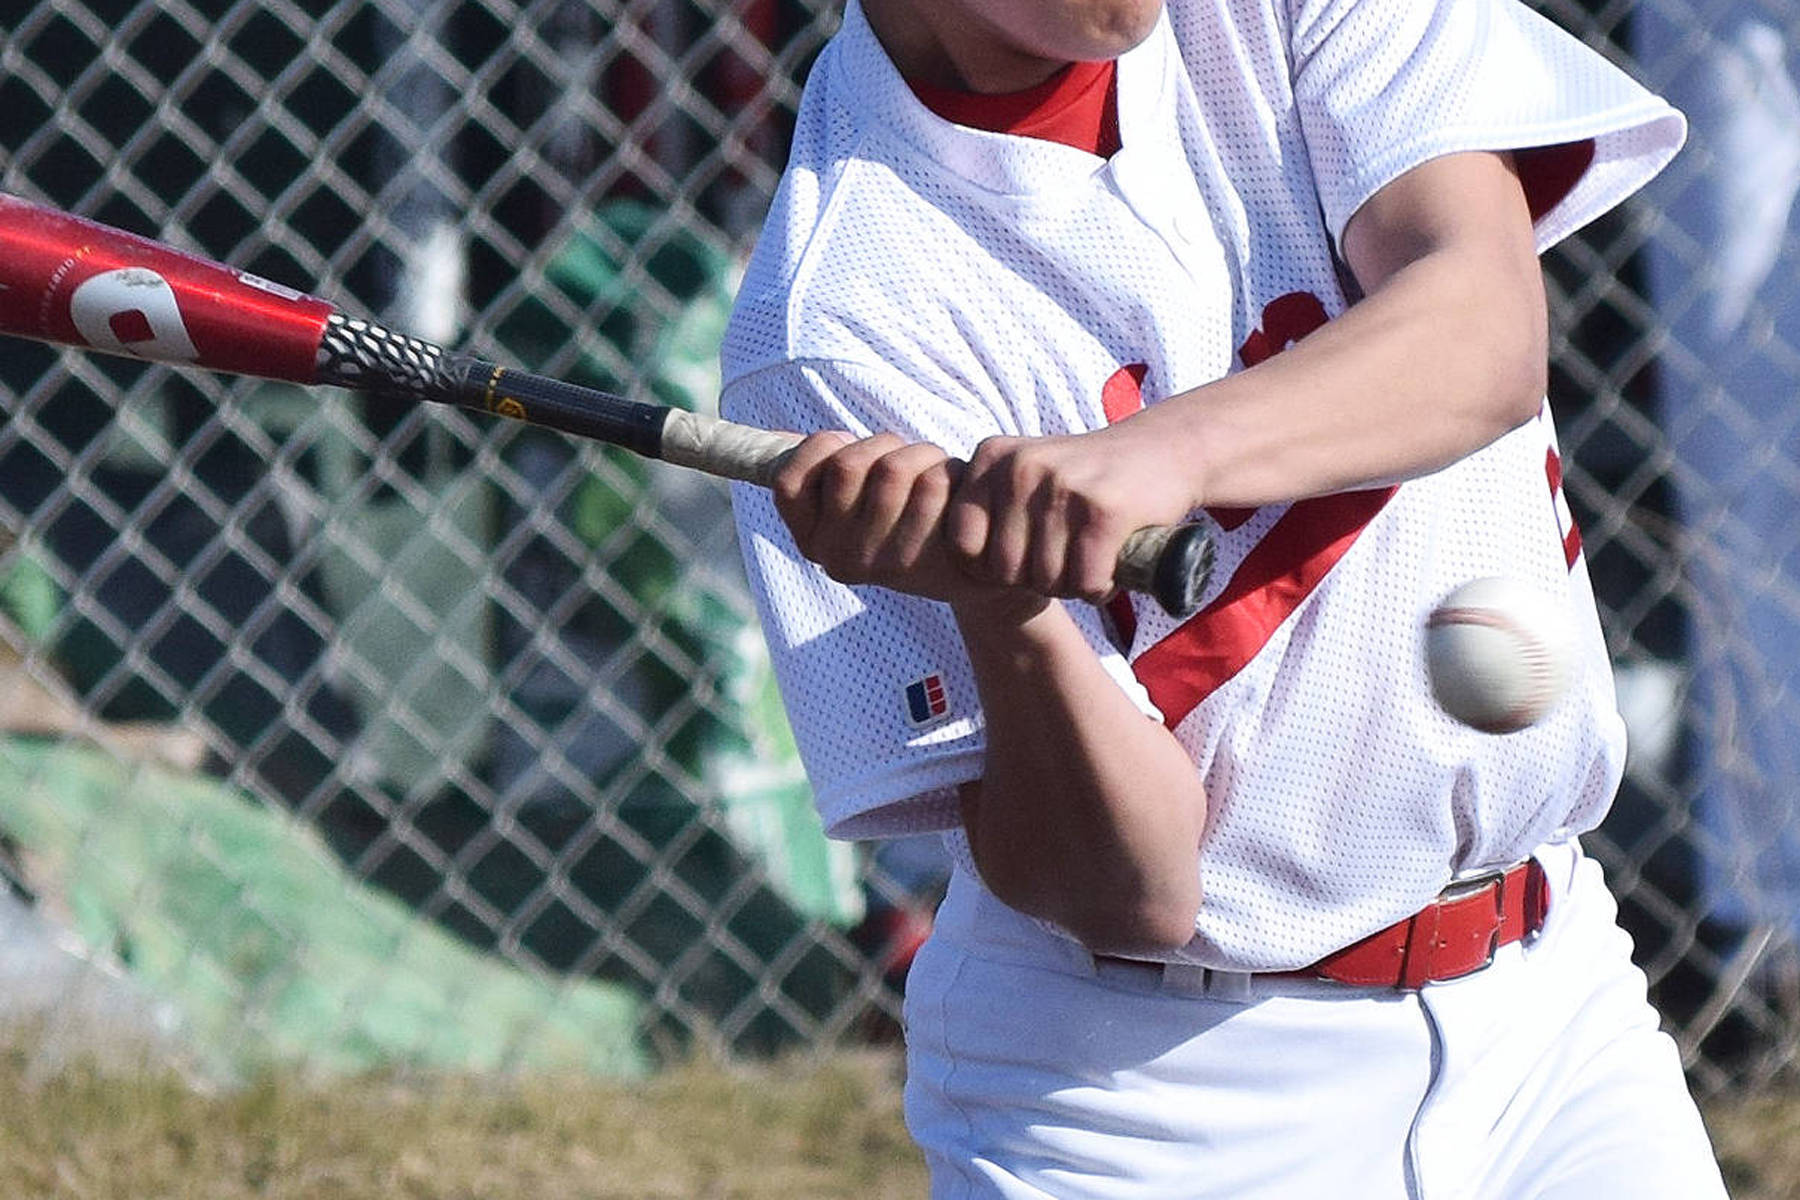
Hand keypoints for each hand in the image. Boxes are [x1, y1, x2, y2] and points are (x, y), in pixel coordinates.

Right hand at [770, 430, 1046, 615]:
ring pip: (891, 470)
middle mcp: (837, 559)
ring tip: (935, 476)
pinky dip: (948, 473)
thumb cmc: (911, 513)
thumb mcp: (860, 493)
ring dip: (921, 456)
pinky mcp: (922, 559)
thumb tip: (776, 438)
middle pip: (847, 466)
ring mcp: (877, 564)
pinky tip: (957, 496)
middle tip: (908, 463)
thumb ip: (822, 467)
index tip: (851, 449)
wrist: (974, 566)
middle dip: (883, 446)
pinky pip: (929, 485)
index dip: (822, 447)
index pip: (789, 480)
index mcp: (812, 540)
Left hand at [945, 420, 1199, 604]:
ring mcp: (1060, 486)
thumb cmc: (1086, 478)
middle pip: (1005, 569)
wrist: (1164, 450)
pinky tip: (1110, 568)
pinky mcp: (1103, 510)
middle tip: (1065, 567)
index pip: (963, 545)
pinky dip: (1100, 587)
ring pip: (1046, 578)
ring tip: (1089, 562)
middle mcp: (1019, 468)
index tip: (1022, 564)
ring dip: (1071, 586)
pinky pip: (1085, 580)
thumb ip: (987, 506)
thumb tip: (942, 560)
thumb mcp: (1025, 473)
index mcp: (991, 458)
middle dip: (1036, 582)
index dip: (991, 569)